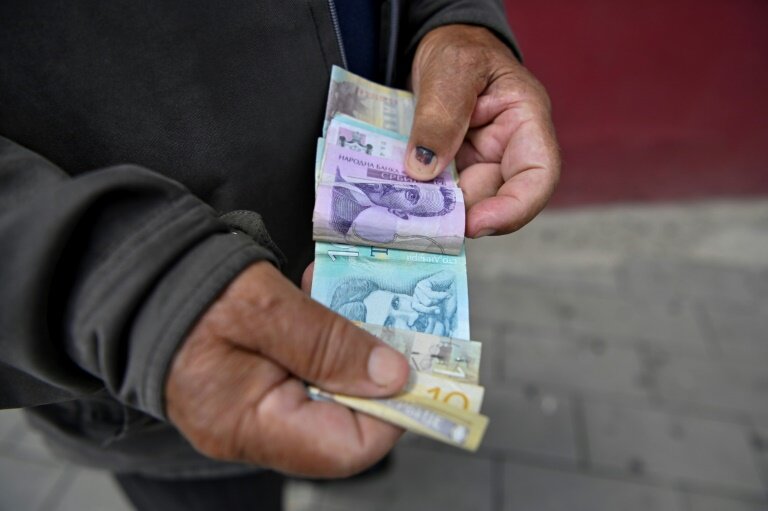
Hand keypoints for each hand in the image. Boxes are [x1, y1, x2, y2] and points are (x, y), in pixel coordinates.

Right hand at [165, 261, 408, 477]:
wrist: (131, 275)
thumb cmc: (186, 290)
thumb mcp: (264, 308)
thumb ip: (328, 344)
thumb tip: (395, 378)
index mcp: (251, 425)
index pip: (348, 448)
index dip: (394, 412)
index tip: (417, 364)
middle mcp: (255, 429)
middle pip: (344, 421)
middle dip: (373, 369)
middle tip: (387, 317)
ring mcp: (253, 407)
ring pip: (329, 390)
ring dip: (348, 344)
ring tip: (342, 292)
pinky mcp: (253, 382)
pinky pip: (305, 370)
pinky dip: (321, 336)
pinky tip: (316, 294)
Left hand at [404, 25, 559, 237]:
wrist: (441, 45)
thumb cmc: (459, 48)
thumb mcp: (452, 70)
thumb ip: (441, 117)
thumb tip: (424, 170)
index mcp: (526, 121)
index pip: (539, 175)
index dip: (514, 209)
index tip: (475, 224)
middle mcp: (509, 150)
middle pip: (496, 198)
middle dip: (461, 214)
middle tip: (420, 220)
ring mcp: (482, 163)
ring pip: (465, 203)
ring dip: (437, 210)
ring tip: (403, 209)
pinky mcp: (457, 171)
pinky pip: (444, 195)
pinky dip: (425, 200)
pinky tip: (401, 199)